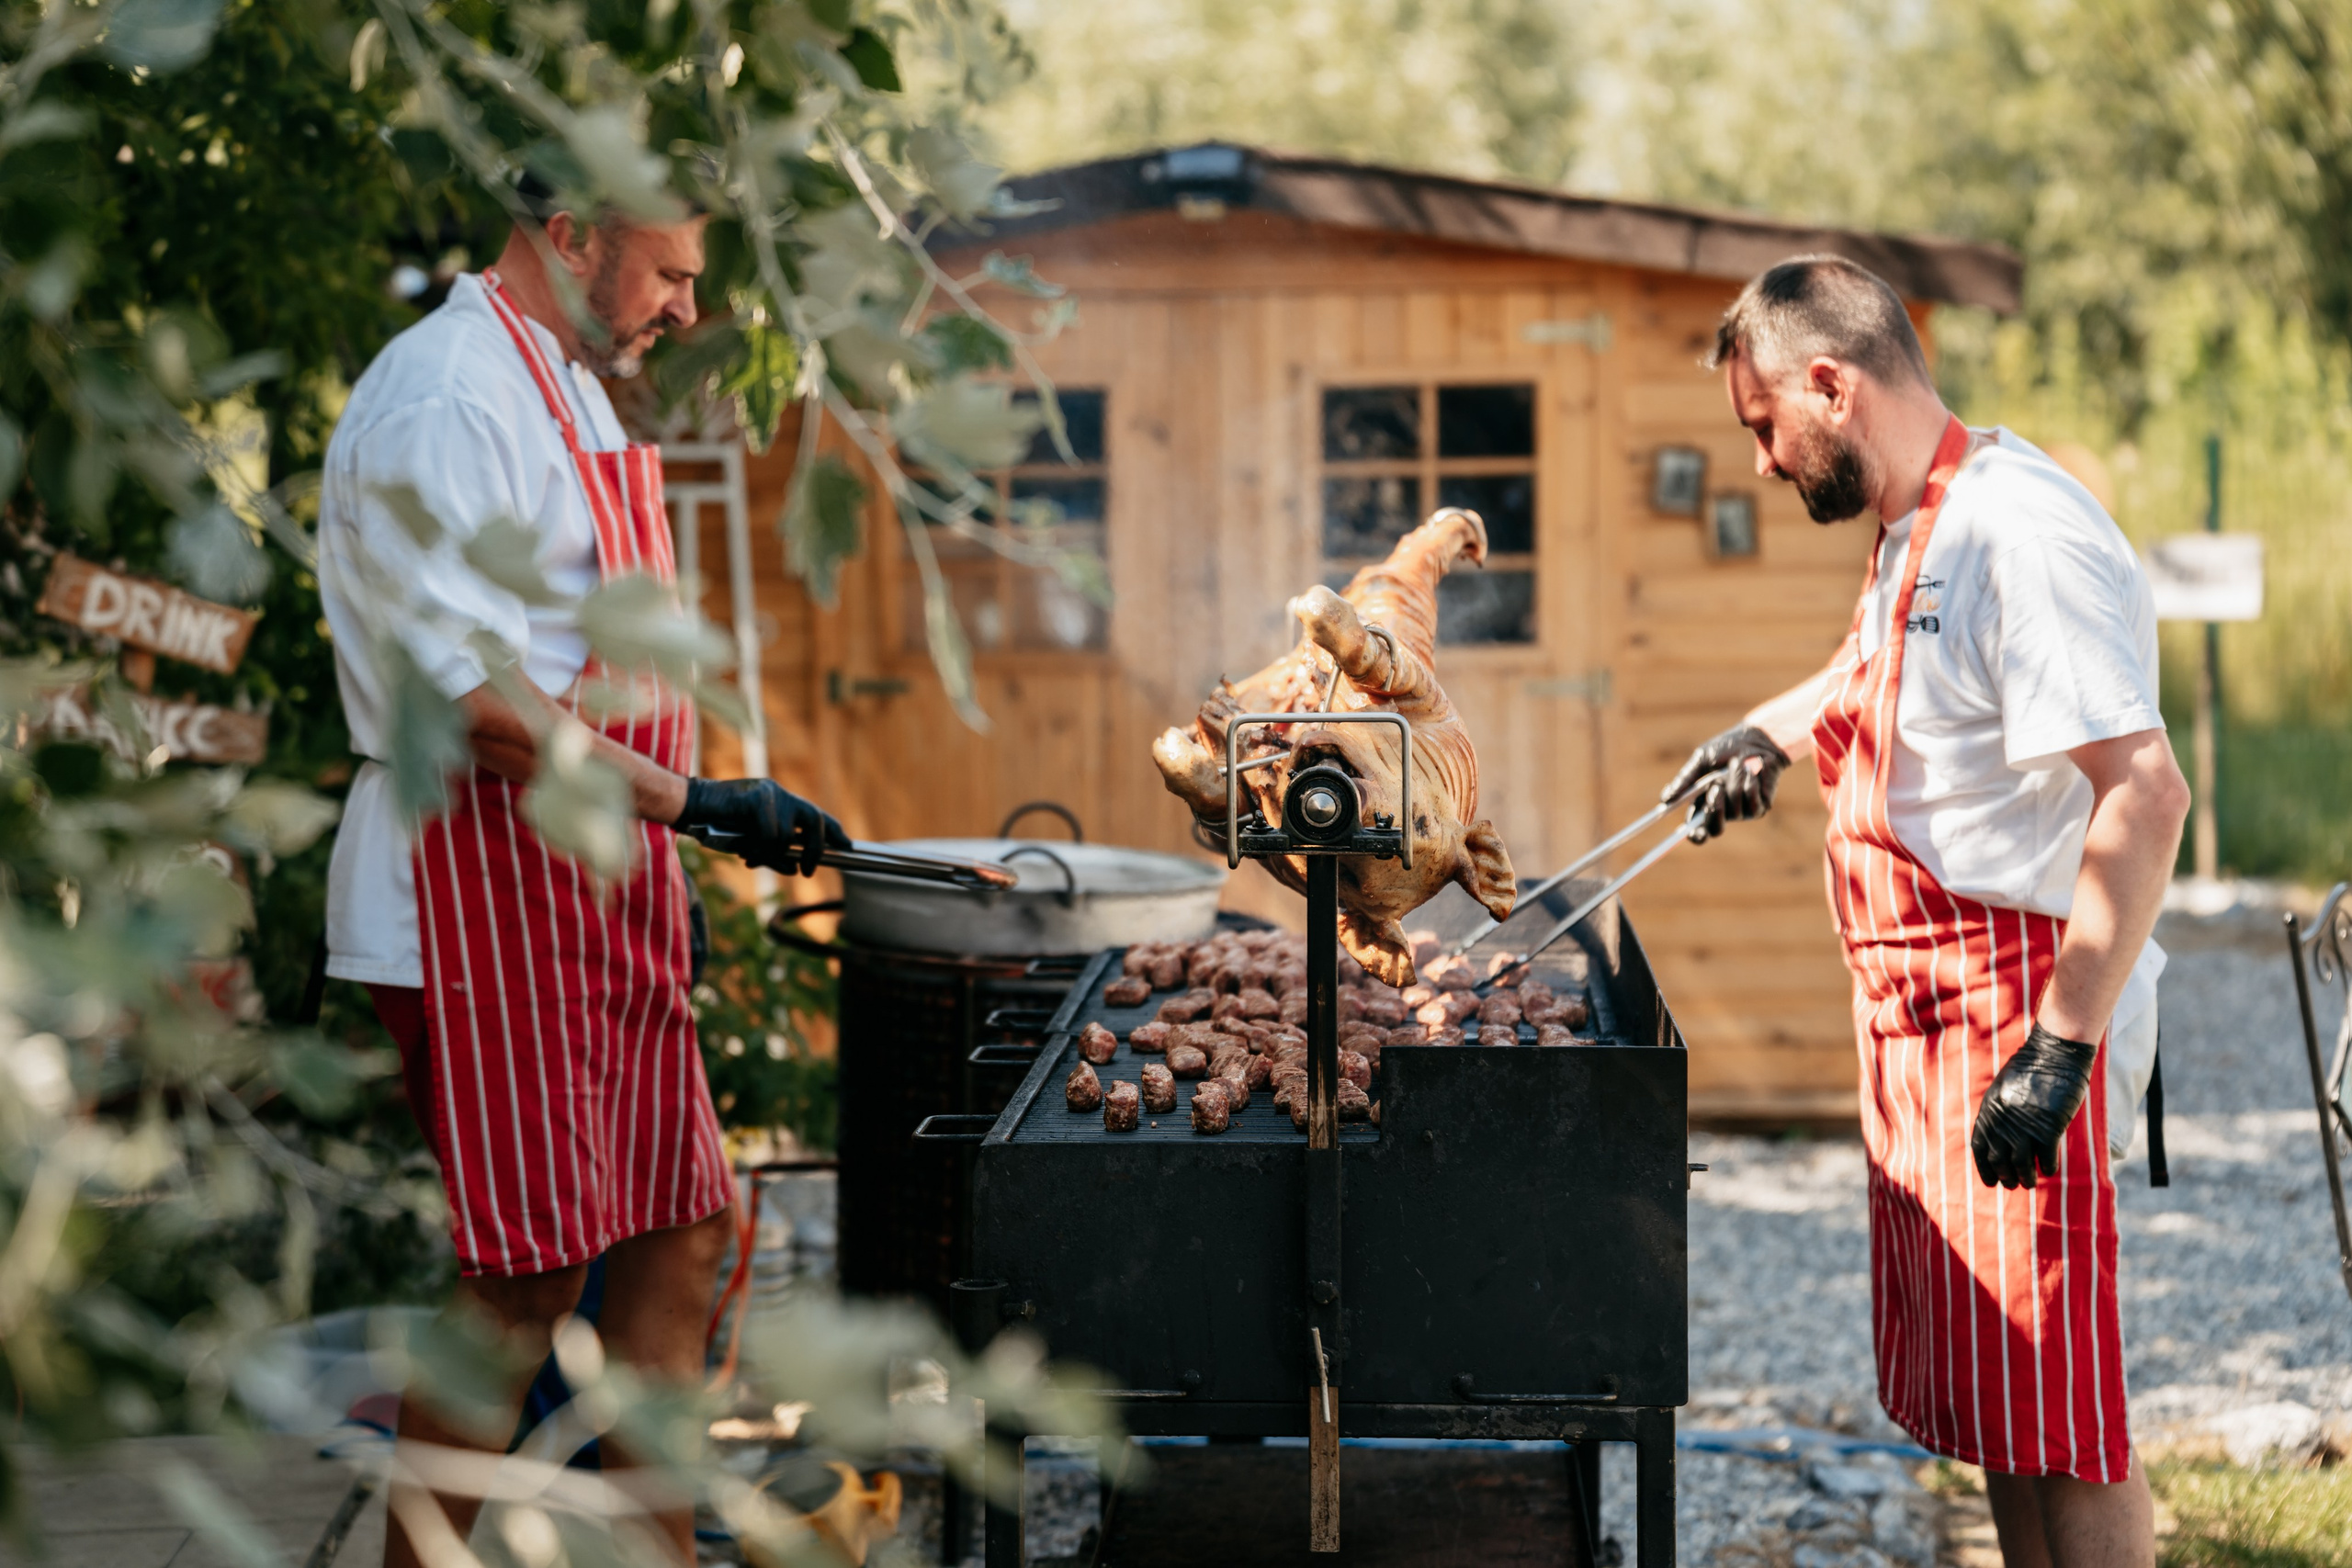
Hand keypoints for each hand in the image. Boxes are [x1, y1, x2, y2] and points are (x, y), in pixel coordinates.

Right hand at [673, 778, 848, 875]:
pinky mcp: (758, 798)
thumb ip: (775, 854)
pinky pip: (770, 835)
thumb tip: (796, 869)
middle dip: (816, 849)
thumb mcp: (751, 843)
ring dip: (770, 856)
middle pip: (815, 820)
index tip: (848, 846)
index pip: (816, 814)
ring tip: (750, 858)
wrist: (690, 806)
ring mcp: (770, 793)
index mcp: (781, 801)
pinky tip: (745, 852)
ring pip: (786, 836)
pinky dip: (759, 850)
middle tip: (808, 871)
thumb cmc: (718, 825)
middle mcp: (780, 794)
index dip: (834, 831)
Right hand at [1662, 725, 1791, 842]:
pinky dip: (1749, 784)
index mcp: (1703, 803)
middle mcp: (1721, 811)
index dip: (1695, 835)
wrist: (1757, 739)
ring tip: (1737, 763)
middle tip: (1715, 788)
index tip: (1693, 833)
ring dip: (1734, 783)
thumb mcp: (1701, 760)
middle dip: (1714, 809)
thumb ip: (1685, 780)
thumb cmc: (1727, 749)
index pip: (1697, 829)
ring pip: (1734, 810)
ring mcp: (1741, 812)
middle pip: (1715, 829)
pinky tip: (1752, 771)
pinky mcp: (1759, 807)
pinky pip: (1751, 803)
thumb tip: (1664, 800)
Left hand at [1970, 1022, 2097, 1188]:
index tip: (1991, 1182)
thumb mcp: (2005, 1088)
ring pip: (2022, 1164)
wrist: (2055, 1053)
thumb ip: (2000, 1112)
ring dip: (2026, 1178)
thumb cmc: (2032, 1068)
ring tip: (2030, 1184)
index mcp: (1989, 1109)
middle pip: (1999, 1160)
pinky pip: (2046, 1157)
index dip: (1984, 1168)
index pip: (1980, 1147)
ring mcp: (2025, 1125)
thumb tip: (2001, 1137)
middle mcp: (2003, 1121)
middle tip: (2013, 1185)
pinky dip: (2048, 1166)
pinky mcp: (2049, 1128)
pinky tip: (2050, 1169)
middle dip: (2005, 1177)